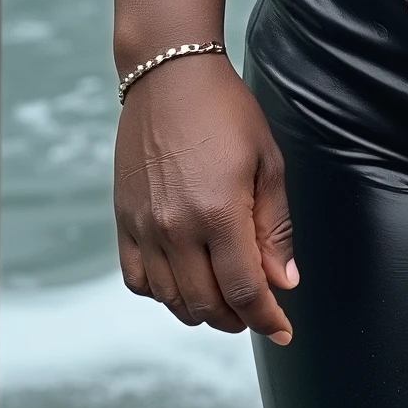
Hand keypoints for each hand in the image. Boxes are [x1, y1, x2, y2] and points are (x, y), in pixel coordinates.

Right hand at [114, 54, 298, 343]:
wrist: (170, 75)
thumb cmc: (226, 111)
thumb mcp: (267, 162)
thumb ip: (275, 228)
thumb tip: (284, 283)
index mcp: (219, 213)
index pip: (246, 291)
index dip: (268, 319)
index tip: (284, 331)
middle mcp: (177, 228)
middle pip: (207, 304)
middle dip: (238, 319)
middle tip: (257, 313)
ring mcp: (145, 227)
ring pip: (171, 299)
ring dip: (202, 312)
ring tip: (225, 302)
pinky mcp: (124, 220)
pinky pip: (138, 279)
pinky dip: (161, 294)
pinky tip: (183, 282)